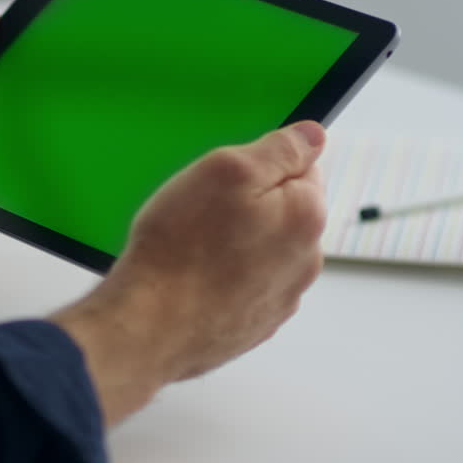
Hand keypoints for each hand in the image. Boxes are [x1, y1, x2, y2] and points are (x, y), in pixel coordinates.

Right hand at [52, 122, 327, 425]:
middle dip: (250, 205)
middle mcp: (305, 261)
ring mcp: (281, 298)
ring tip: (192, 248)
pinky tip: (192, 279)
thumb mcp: (226, 171)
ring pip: (264, 251)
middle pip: (283, 212)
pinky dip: (225, 278)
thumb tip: (313, 137)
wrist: (149, 325)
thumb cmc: (181, 247)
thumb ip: (279, 150)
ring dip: (237, 243)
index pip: (303, 168)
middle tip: (201, 211)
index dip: (260, 166)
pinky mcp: (255, 325)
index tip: (227, 180)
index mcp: (306, 216)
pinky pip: (245, 286)